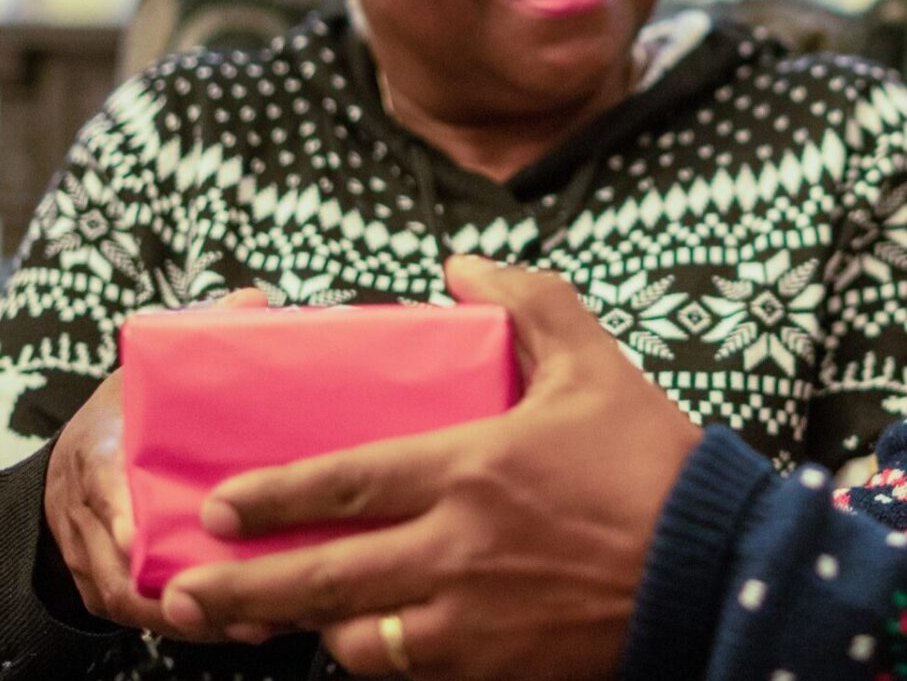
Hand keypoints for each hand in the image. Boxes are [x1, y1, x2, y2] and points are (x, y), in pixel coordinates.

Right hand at [42, 286, 270, 641]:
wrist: (76, 456)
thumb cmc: (127, 410)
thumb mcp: (148, 369)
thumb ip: (198, 334)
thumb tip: (252, 300)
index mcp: (94, 452)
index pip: (99, 491)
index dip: (121, 523)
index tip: (149, 545)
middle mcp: (82, 512)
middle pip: (119, 566)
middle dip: (179, 590)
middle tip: (248, 601)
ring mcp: (89, 556)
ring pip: (132, 601)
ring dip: (194, 617)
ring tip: (261, 626)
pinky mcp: (105, 587)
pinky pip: (142, 616)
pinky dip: (190, 625)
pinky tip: (246, 628)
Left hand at [159, 258, 705, 680]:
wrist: (717, 570)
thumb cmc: (653, 463)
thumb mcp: (595, 363)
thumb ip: (528, 304)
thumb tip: (462, 265)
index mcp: (470, 469)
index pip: (343, 483)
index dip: (272, 496)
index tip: (221, 507)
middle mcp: (456, 550)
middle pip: (324, 578)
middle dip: (246, 588)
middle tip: (189, 591)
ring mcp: (472, 620)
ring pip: (359, 640)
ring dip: (315, 630)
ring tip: (278, 622)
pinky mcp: (497, 667)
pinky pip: (411, 671)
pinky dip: (378, 659)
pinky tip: (364, 644)